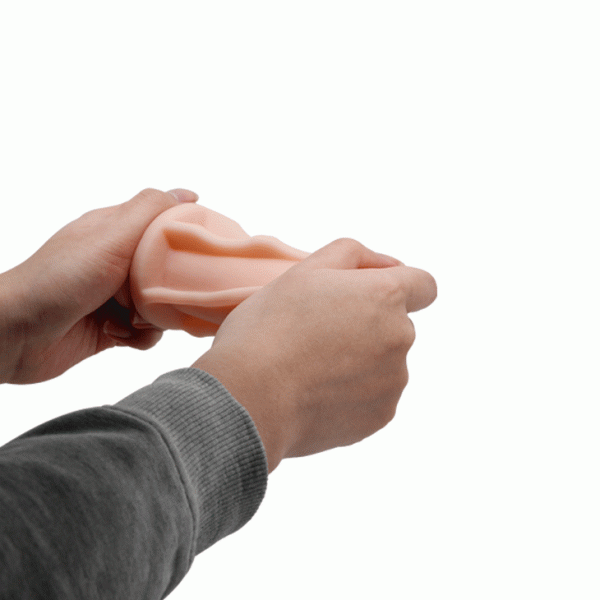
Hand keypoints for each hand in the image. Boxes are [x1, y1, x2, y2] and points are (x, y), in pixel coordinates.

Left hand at [0, 188, 197, 383]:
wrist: (15, 334)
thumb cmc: (59, 280)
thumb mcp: (109, 237)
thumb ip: (148, 211)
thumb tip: (186, 193)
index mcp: (115, 232)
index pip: (163, 225)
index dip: (185, 237)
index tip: (202, 252)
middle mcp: (116, 262)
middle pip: (168, 270)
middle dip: (172, 286)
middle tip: (164, 294)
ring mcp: (114, 295)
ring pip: (161, 305)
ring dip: (155, 316)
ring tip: (132, 319)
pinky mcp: (112, 327)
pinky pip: (146, 332)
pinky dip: (140, 337)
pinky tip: (120, 334)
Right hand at [192, 237, 436, 471]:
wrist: (250, 397)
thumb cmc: (270, 327)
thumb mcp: (304, 270)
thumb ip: (354, 254)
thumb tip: (389, 264)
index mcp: (385, 296)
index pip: (424, 286)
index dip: (401, 287)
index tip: (370, 297)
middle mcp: (400, 337)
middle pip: (396, 326)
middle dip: (368, 325)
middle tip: (318, 334)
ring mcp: (393, 381)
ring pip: (385, 363)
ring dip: (360, 361)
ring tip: (312, 367)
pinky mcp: (381, 416)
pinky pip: (374, 397)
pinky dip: (353, 394)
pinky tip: (317, 393)